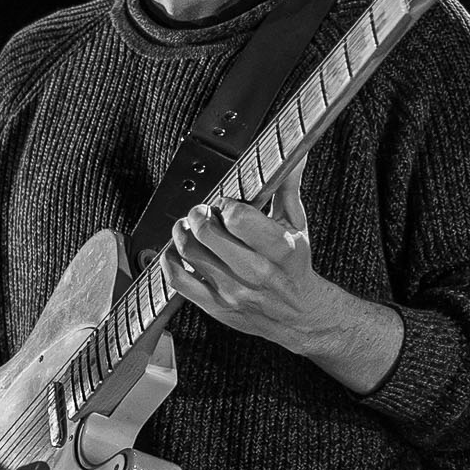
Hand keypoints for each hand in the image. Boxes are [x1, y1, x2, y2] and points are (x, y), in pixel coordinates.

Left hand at [170, 150, 402, 389]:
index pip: (238, 217)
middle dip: (200, 214)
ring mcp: (234, 292)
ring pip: (190, 254)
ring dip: (183, 233)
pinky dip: (170, 261)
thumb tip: (295, 154)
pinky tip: (178, 251)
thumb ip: (288, 187)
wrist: (300, 315)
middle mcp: (257, 273)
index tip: (228, 204)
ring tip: (189, 226)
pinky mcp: (217, 307)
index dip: (227, 204)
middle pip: (208, 234)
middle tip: (203, 211)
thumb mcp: (297, 225)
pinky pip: (179, 282)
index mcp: (280, 249)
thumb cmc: (296, 266)